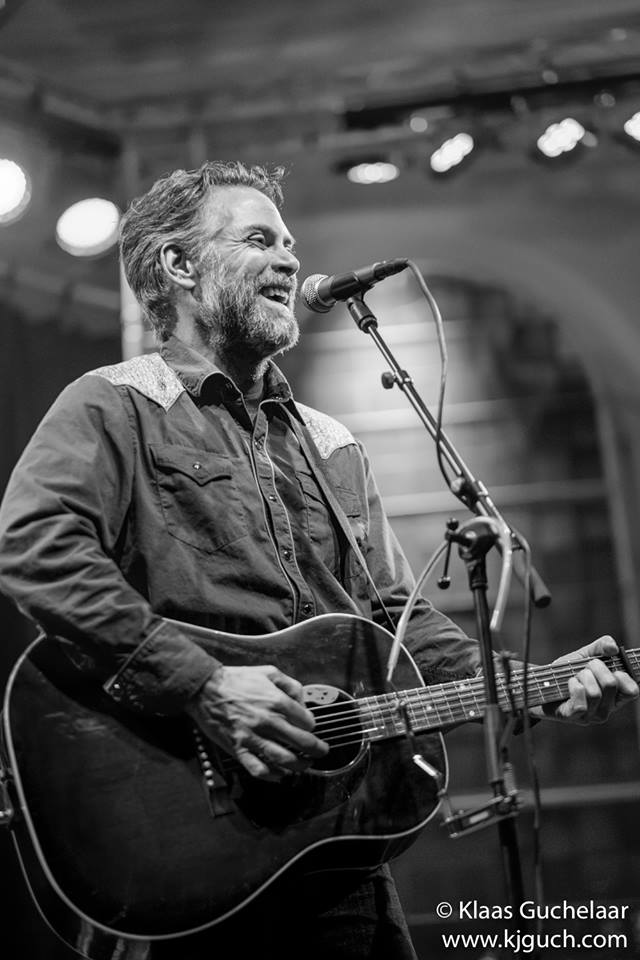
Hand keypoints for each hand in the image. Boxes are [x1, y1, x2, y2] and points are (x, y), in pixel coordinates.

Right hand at [184, 664, 328, 779]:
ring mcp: (252, 737)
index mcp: (276, 701)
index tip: (309, 727)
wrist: (205, 689)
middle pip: (301, 742)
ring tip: (305, 765)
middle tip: (321, 752)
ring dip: (299, 765)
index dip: (311, 725)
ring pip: (284, 759)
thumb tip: (303, 701)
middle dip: (316, 750)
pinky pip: (258, 769)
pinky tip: (280, 774)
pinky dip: (272, 775)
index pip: (306, 721)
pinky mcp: (238, 748)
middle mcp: (267, 720)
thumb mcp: (269, 671)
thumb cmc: (237, 679)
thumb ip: (290, 684)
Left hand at [537, 635, 637, 722]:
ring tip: (575, 676)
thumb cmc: (566, 672)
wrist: (540, 683)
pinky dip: (573, 686)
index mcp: (614, 696)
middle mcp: (606, 709)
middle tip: (585, 668)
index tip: (611, 666)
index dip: (623, 675)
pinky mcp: (573, 718)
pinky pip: (580, 703)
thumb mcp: (585, 655)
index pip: (632, 690)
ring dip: (581, 676)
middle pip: (610, 684)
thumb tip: (614, 648)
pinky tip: (569, 684)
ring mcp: (590, 716)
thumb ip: (601, 647)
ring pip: (594, 693)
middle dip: (595, 667)